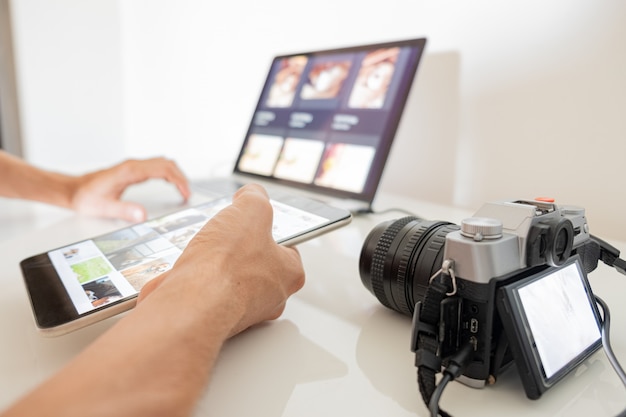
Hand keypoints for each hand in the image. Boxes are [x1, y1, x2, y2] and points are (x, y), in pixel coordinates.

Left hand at [70, 157, 190, 221]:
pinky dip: (168, 174)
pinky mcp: (133, 170)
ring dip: (176, 174)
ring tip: (183, 190)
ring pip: (163, 162)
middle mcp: (133, 165)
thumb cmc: (86, 197)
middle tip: (188, 194)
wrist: (73, 190)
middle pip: (166, 163)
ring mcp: (133, 166)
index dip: (178, 180)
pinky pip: (157, 166)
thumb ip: (124, 211)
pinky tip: (171, 184)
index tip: (185, 193)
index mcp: (130, 171)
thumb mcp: (104, 208)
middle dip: (181, 177)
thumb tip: (143, 215)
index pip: (162, 169)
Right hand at [138, 183, 304, 336]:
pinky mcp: (213, 318)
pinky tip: (187, 270)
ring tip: (202, 252)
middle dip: (237, 247)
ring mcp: (241, 311)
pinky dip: (194, 279)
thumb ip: (255, 196)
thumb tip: (250, 194)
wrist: (191, 302)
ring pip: (228, 277)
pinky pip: (206, 291)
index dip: (267, 228)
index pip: (286, 245)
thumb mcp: (251, 208)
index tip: (253, 221)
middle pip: (256, 262)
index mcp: (290, 274)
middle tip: (224, 236)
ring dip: (213, 262)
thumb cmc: (226, 264)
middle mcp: (271, 297)